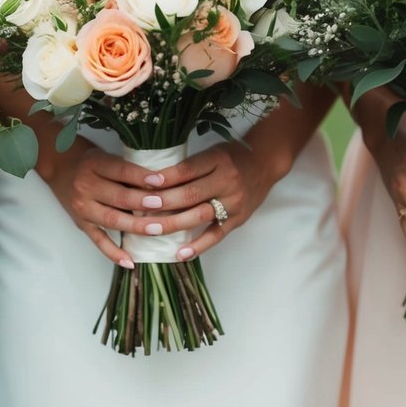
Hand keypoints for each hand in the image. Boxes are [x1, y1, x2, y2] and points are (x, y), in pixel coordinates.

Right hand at [42, 138, 215, 266]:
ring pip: (112, 219)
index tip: (161, 180)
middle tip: (164, 205)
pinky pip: (98, 240)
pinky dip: (113, 253)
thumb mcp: (106, 157)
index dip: (141, 176)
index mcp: (95, 165)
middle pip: (119, 197)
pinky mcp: (81, 224)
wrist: (60, 167)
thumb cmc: (92, 161)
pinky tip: (130, 261)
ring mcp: (82, 207)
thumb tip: (160, 185)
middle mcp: (86, 186)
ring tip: (156, 229)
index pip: (121, 170)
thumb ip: (128, 170)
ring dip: (135, 226)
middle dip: (143, 202)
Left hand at [143, 141, 297, 260]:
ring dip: (173, 223)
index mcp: (217, 159)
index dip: (165, 177)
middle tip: (139, 208)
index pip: (187, 170)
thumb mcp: (212, 152)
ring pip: (200, 215)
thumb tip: (154, 182)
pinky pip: (216, 235)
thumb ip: (189, 167)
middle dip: (163, 202)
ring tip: (151, 228)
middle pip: (190, 194)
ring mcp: (234, 202)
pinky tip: (180, 254)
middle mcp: (227, 180)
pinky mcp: (238, 219)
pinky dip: (198, 246)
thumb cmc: (232, 156)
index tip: (144, 183)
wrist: (266, 164)